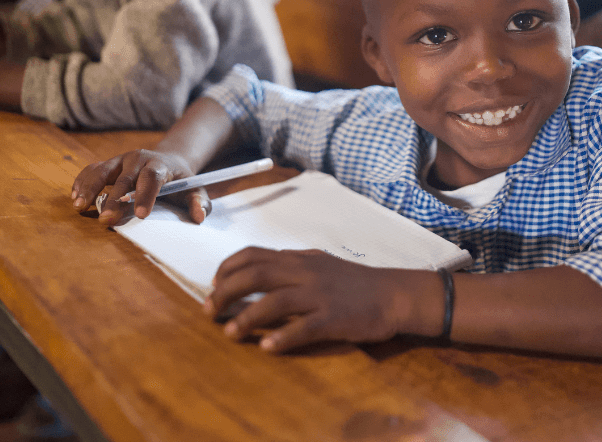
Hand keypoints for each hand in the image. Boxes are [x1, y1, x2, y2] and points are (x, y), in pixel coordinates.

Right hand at [71, 149, 209, 225]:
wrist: (169, 160)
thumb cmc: (180, 181)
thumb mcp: (194, 189)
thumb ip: (199, 202)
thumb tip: (200, 217)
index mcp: (160, 165)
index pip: (153, 178)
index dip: (146, 195)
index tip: (141, 214)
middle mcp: (138, 159)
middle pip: (125, 178)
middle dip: (115, 199)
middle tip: (106, 219)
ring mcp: (121, 160)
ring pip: (103, 170)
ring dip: (90, 187)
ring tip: (79, 206)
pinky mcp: (110, 164)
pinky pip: (92, 170)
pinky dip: (82, 182)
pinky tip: (75, 197)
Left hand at [207, 248, 412, 351]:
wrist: (392, 294)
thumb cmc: (353, 282)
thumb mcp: (318, 265)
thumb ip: (289, 267)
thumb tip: (256, 273)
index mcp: (298, 259)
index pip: (253, 255)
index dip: (227, 269)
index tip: (213, 285)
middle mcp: (305, 272)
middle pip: (255, 275)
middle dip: (226, 292)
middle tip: (209, 311)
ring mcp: (320, 294)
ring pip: (274, 301)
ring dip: (247, 318)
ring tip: (230, 333)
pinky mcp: (334, 317)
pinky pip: (304, 327)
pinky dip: (283, 337)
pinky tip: (267, 347)